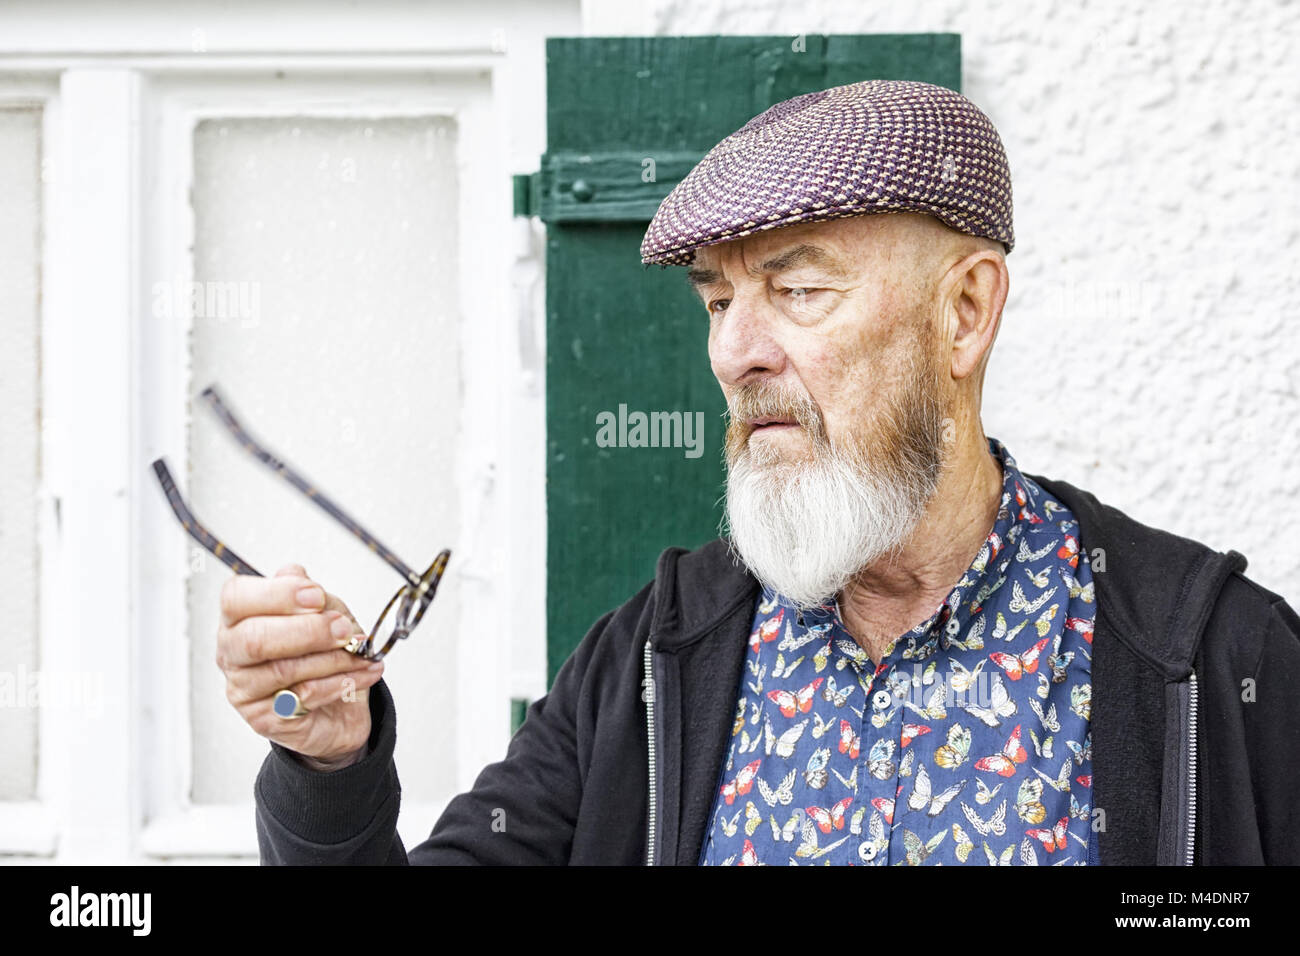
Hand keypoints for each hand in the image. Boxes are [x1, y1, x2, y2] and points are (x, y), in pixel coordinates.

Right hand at [217, 562, 383, 768]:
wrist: (338, 706)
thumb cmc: (323, 651)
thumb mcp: (325, 612)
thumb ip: (310, 594)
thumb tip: (295, 575)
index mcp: (239, 618)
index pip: (235, 598)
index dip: (277, 594)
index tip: (317, 596)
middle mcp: (233, 653)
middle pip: (254, 638)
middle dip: (308, 631)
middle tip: (343, 628)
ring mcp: (243, 689)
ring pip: (283, 670)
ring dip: (333, 659)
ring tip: (361, 653)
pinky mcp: (263, 719)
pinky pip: (303, 697)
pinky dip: (340, 682)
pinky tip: (362, 674)